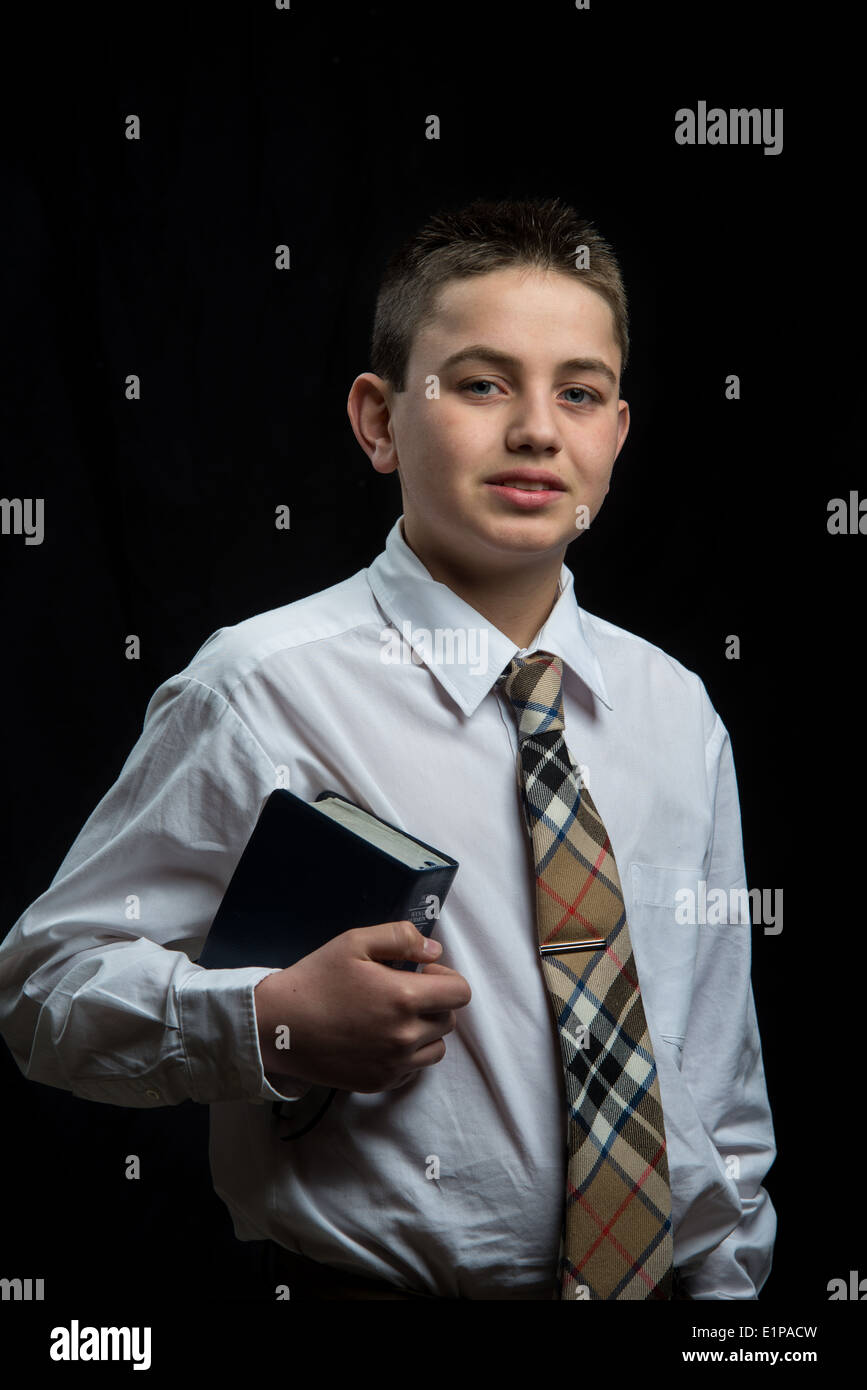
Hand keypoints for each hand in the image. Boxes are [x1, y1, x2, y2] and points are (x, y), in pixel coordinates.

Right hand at [253, 920, 470, 1092]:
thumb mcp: (354, 942)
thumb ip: (401, 938)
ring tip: (396, 1016)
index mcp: (405, 998)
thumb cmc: (315, 979)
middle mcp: (405, 1037)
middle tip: (405, 990)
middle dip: (435, 1001)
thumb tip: (434, 950)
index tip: (422, 970)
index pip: (460, 992)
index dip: (446, 976)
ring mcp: (393, 1065)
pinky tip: (381, 1037)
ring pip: (436, 1048)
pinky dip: (407, 1054)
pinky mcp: (379, 1083)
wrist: (277, 1027)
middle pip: (449, 1020)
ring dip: (426, 1030)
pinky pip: (413, 1070)